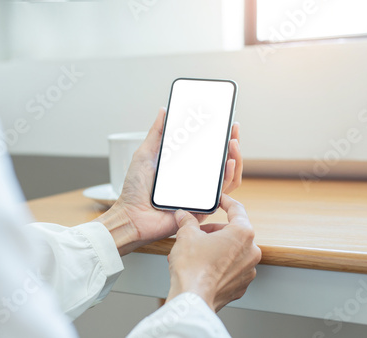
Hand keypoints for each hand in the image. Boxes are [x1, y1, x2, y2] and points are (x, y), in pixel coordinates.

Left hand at [95, 108, 242, 254]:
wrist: (130, 215)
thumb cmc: (134, 190)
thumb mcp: (145, 155)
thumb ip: (156, 133)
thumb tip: (164, 110)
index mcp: (184, 167)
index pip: (208, 151)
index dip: (220, 136)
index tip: (226, 121)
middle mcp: (195, 180)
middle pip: (222, 162)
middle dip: (233, 143)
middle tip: (234, 128)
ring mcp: (200, 194)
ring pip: (228, 177)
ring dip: (235, 158)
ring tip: (233, 143)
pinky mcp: (202, 208)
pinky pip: (222, 193)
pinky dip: (229, 177)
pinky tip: (228, 163)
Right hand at [166, 194, 260, 311]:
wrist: (192, 299)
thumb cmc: (192, 267)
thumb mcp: (186, 235)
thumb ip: (187, 221)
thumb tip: (183, 215)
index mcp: (242, 233)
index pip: (237, 209)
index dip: (226, 201)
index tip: (220, 200)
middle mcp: (251, 251)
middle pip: (234, 232)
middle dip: (215, 231)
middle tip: (197, 233)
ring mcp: (248, 271)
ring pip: (233, 251)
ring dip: (218, 248)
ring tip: (197, 252)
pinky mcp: (241, 286)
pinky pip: (232, 269)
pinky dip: (220, 265)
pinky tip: (204, 268)